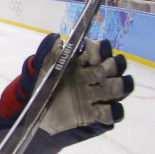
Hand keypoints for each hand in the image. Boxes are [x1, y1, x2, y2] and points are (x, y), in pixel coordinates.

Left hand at [3, 34, 133, 153]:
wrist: (35, 112)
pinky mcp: (96, 114)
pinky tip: (108, 110)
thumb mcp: (42, 68)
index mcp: (83, 63)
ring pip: (118, 88)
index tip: (90, 51)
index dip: (98, 49)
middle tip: (102, 69)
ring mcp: (97, 95)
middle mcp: (95, 77)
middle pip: (113, 67)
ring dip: (119, 85)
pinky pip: (113, 112)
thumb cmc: (41, 86)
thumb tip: (57, 39)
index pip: (98, 51)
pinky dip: (114, 111)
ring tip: (114, 86)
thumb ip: (49, 52)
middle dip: (112, 66)